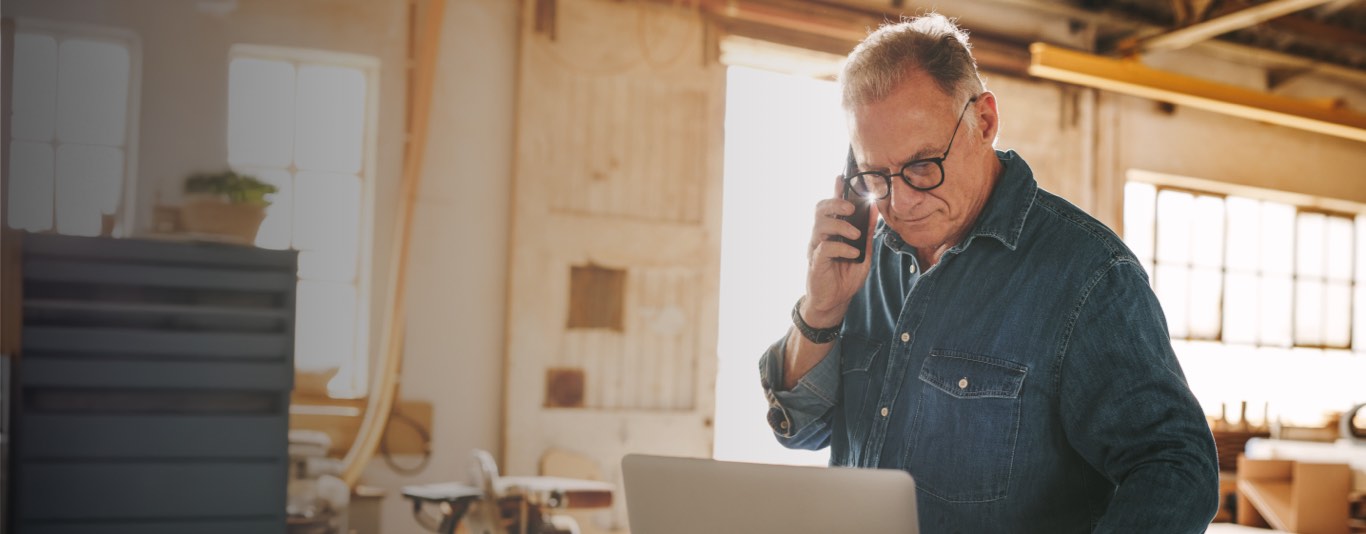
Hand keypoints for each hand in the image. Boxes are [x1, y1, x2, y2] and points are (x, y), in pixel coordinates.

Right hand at [802, 174, 878, 327]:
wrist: (835, 302)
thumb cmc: (846, 276)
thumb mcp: (863, 252)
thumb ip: (867, 232)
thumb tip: (875, 210)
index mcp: (832, 231)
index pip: (831, 205)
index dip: (835, 190)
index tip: (841, 177)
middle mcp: (821, 236)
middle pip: (820, 209)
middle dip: (835, 203)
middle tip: (851, 208)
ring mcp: (816, 248)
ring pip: (820, 225)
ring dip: (841, 226)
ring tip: (855, 235)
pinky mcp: (816, 262)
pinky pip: (825, 247)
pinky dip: (842, 247)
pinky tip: (852, 253)